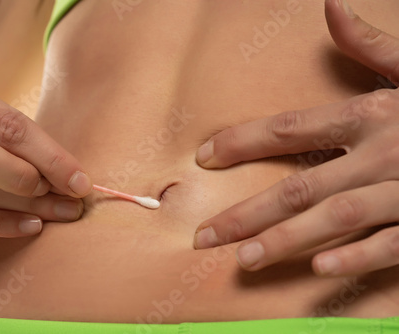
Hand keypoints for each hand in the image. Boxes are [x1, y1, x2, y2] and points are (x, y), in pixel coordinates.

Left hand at [193, 0, 398, 276]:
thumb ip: (370, 45)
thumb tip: (331, 7)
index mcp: (371, 115)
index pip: (289, 128)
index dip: (242, 142)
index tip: (203, 158)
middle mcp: (382, 153)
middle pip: (301, 186)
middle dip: (248, 213)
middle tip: (205, 236)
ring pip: (337, 218)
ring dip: (287, 240)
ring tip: (243, 259)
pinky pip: (394, 244)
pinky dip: (359, 255)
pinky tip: (320, 268)